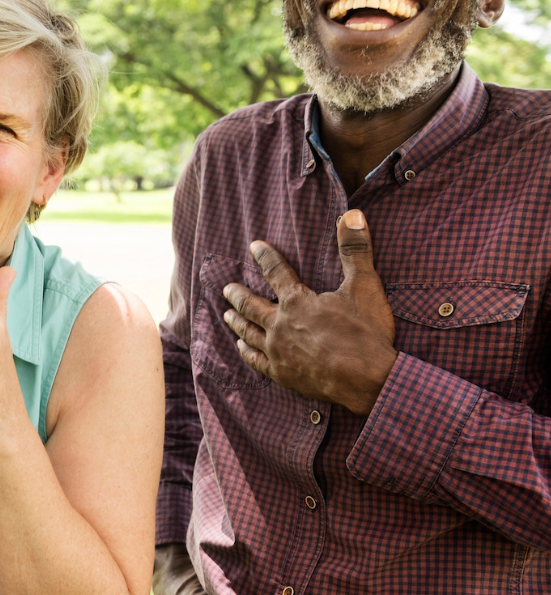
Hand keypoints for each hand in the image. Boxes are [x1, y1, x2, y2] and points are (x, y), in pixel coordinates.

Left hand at [221, 209, 396, 414]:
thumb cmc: (366, 333)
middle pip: (251, 305)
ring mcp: (277, 351)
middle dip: (238, 294)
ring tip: (226, 315)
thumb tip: (352, 214)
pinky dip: (245, 352)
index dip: (264, 257)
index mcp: (297, 301)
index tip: (253, 247)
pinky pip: (255, 361)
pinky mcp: (282, 374)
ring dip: (236, 321)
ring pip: (248, 331)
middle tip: (226, 288)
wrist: (369, 380)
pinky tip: (240, 347)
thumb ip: (355, 249)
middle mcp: (280, 324)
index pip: (275, 271)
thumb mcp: (365, 285)